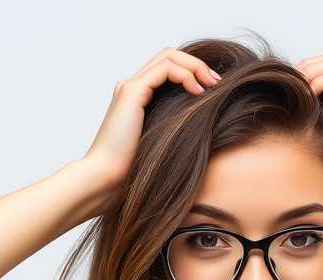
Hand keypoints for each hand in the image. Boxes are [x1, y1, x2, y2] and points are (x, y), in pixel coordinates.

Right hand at [82, 48, 220, 212]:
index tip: (214, 91)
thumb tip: (204, 131)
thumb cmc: (131, 174)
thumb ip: (173, 132)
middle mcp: (131, 88)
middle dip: (197, 65)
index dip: (193, 72)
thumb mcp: (160, 148)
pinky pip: (166, 69)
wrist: (105, 180)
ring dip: (195, 66)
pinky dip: (186, 75)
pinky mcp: (132, 92)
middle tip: (218, 83)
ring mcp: (130, 87)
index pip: (167, 69)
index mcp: (136, 100)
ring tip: (212, 85)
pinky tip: (198, 92)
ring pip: (169, 56)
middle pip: (169, 56)